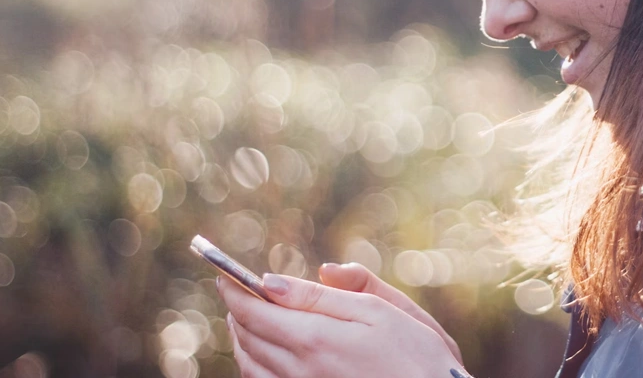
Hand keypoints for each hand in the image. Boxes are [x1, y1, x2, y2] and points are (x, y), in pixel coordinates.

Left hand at [218, 272, 466, 377]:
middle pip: (247, 336)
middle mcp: (299, 370)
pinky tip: (264, 352)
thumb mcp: (380, 311)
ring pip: (250, 363)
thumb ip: (327, 294)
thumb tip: (275, 281)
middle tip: (236, 290)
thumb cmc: (417, 355)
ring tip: (246, 317)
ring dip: (242, 336)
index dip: (235, 289)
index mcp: (315, 338)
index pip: (254, 310)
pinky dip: (254, 363)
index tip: (225, 274)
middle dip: (237, 309)